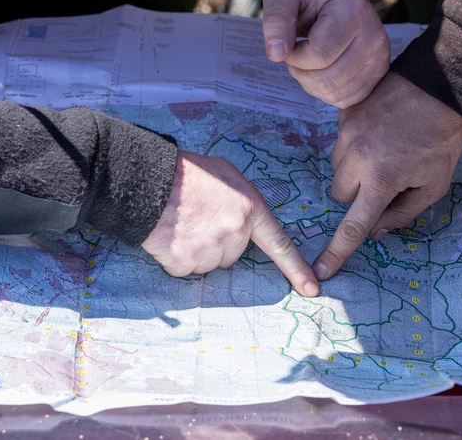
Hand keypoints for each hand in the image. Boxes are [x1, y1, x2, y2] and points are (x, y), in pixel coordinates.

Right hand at [141, 151, 319, 296]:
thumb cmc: (187, 172)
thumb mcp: (226, 173)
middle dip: (218, 243)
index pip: (279, 244)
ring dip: (196, 251)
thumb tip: (243, 219)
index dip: (296, 269)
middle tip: (199, 220)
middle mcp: (234, 233)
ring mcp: (209, 250)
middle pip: (232, 255)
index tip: (312, 289)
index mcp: (250, 209)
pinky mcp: (184, 263)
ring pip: (208, 264)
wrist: (149, 178)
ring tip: (182, 224)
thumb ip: (242, 200)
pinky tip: (169, 235)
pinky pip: (184, 269)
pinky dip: (175, 258)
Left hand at [261, 0, 389, 108]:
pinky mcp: (380, 73)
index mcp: (354, 11)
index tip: (290, 40)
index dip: (294, 56)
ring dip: (312, 84)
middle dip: (301, 72)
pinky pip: (347, 100)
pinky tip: (323, 69)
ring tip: (310, 59)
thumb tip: (276, 54)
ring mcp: (381, 57)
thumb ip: (275, 20)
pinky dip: (327, 91)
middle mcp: (375, 36)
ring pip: (335, 93)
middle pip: (328, 79)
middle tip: (298, 52)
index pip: (318, 56)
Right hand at [314, 72, 461, 278]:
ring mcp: (347, 133)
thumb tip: (375, 232)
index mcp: (382, 180)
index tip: (323, 271)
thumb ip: (403, 213)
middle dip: (357, 195)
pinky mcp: (344, 114)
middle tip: (383, 182)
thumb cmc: (441, 140)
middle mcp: (358, 157)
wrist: (439, 86)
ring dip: (353, 170)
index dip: (337, 252)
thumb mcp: (434, 184)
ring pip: (337, 168)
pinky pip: (338, 142)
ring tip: (382, 153)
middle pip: (340, 194)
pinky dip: (353, 145)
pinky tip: (377, 134)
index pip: (354, 225)